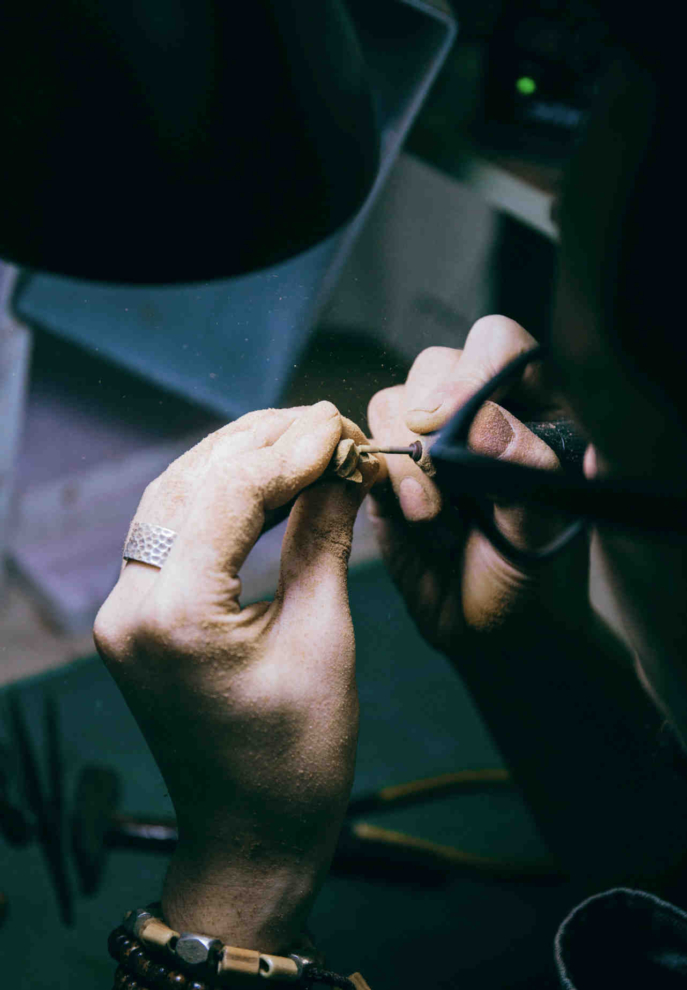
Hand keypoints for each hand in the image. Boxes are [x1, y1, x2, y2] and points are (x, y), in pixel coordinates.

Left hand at [94, 401, 378, 949]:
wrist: (249, 837)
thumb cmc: (296, 760)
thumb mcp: (324, 641)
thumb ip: (324, 540)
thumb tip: (342, 467)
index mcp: (175, 616)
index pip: (230, 490)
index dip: (293, 448)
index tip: (344, 430)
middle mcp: (130, 604)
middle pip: (192, 480)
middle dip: (264, 442)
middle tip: (329, 424)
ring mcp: (124, 610)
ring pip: (175, 496)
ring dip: (237, 459)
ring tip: (303, 439)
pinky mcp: (136, 615)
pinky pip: (171, 531)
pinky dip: (218, 496)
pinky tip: (264, 481)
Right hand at [367, 315, 590, 659]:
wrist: (494, 634)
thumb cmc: (534, 579)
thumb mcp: (543, 530)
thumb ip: (524, 471)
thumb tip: (481, 420)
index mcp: (532, 410)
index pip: (501, 348)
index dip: (474, 367)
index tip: (451, 416)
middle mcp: (477, 415)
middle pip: (435, 367)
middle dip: (429, 422)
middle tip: (438, 481)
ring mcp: (428, 444)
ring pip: (392, 405)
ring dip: (402, 460)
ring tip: (430, 518)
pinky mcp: (388, 475)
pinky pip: (361, 448)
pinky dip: (374, 476)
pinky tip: (408, 518)